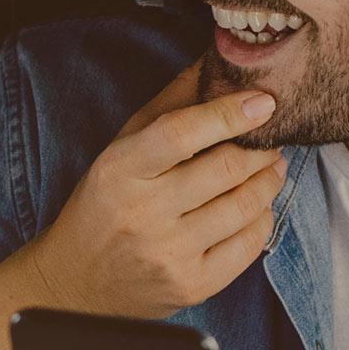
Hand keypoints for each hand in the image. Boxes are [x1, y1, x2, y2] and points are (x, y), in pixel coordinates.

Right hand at [15, 62, 288, 318]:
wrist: (78, 283)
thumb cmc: (105, 206)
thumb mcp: (121, 150)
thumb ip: (168, 107)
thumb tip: (214, 65)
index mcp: (120, 171)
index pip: (182, 133)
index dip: (229, 113)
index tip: (264, 102)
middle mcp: (143, 213)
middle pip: (225, 168)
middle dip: (261, 147)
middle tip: (270, 137)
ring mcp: (170, 253)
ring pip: (245, 205)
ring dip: (269, 178)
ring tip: (270, 166)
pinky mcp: (194, 285)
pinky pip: (250, 244)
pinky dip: (263, 217)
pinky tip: (256, 205)